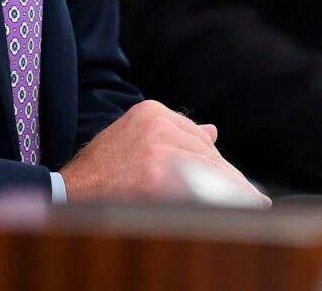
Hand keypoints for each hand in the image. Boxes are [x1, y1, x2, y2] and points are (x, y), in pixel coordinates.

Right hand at [59, 100, 268, 205]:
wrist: (66, 194)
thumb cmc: (101, 173)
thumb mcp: (134, 139)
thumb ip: (174, 135)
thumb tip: (213, 132)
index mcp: (151, 111)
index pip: (198, 138)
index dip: (219, 165)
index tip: (239, 183)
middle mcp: (157, 123)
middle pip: (208, 154)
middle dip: (230, 180)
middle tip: (255, 200)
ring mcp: (158, 148)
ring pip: (210, 170)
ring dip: (233, 192)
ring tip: (254, 207)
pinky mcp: (158, 175)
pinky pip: (202, 188)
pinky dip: (226, 201)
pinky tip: (244, 209)